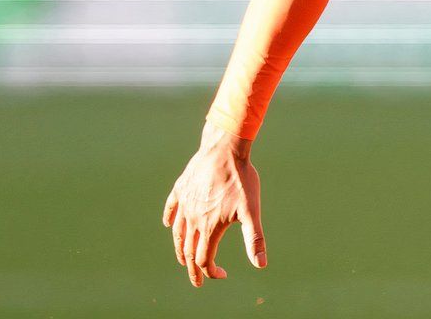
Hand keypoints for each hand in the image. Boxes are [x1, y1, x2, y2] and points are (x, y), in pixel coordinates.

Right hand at [162, 123, 266, 285]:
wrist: (225, 149)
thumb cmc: (241, 180)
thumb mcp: (251, 211)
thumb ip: (254, 239)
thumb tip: (261, 265)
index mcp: (209, 227)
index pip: (204, 259)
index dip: (211, 272)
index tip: (222, 275)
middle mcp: (193, 219)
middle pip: (188, 251)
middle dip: (192, 269)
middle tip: (197, 281)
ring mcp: (185, 203)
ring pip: (178, 232)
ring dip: (180, 249)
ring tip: (183, 259)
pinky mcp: (181, 188)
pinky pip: (171, 207)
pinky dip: (170, 218)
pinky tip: (169, 224)